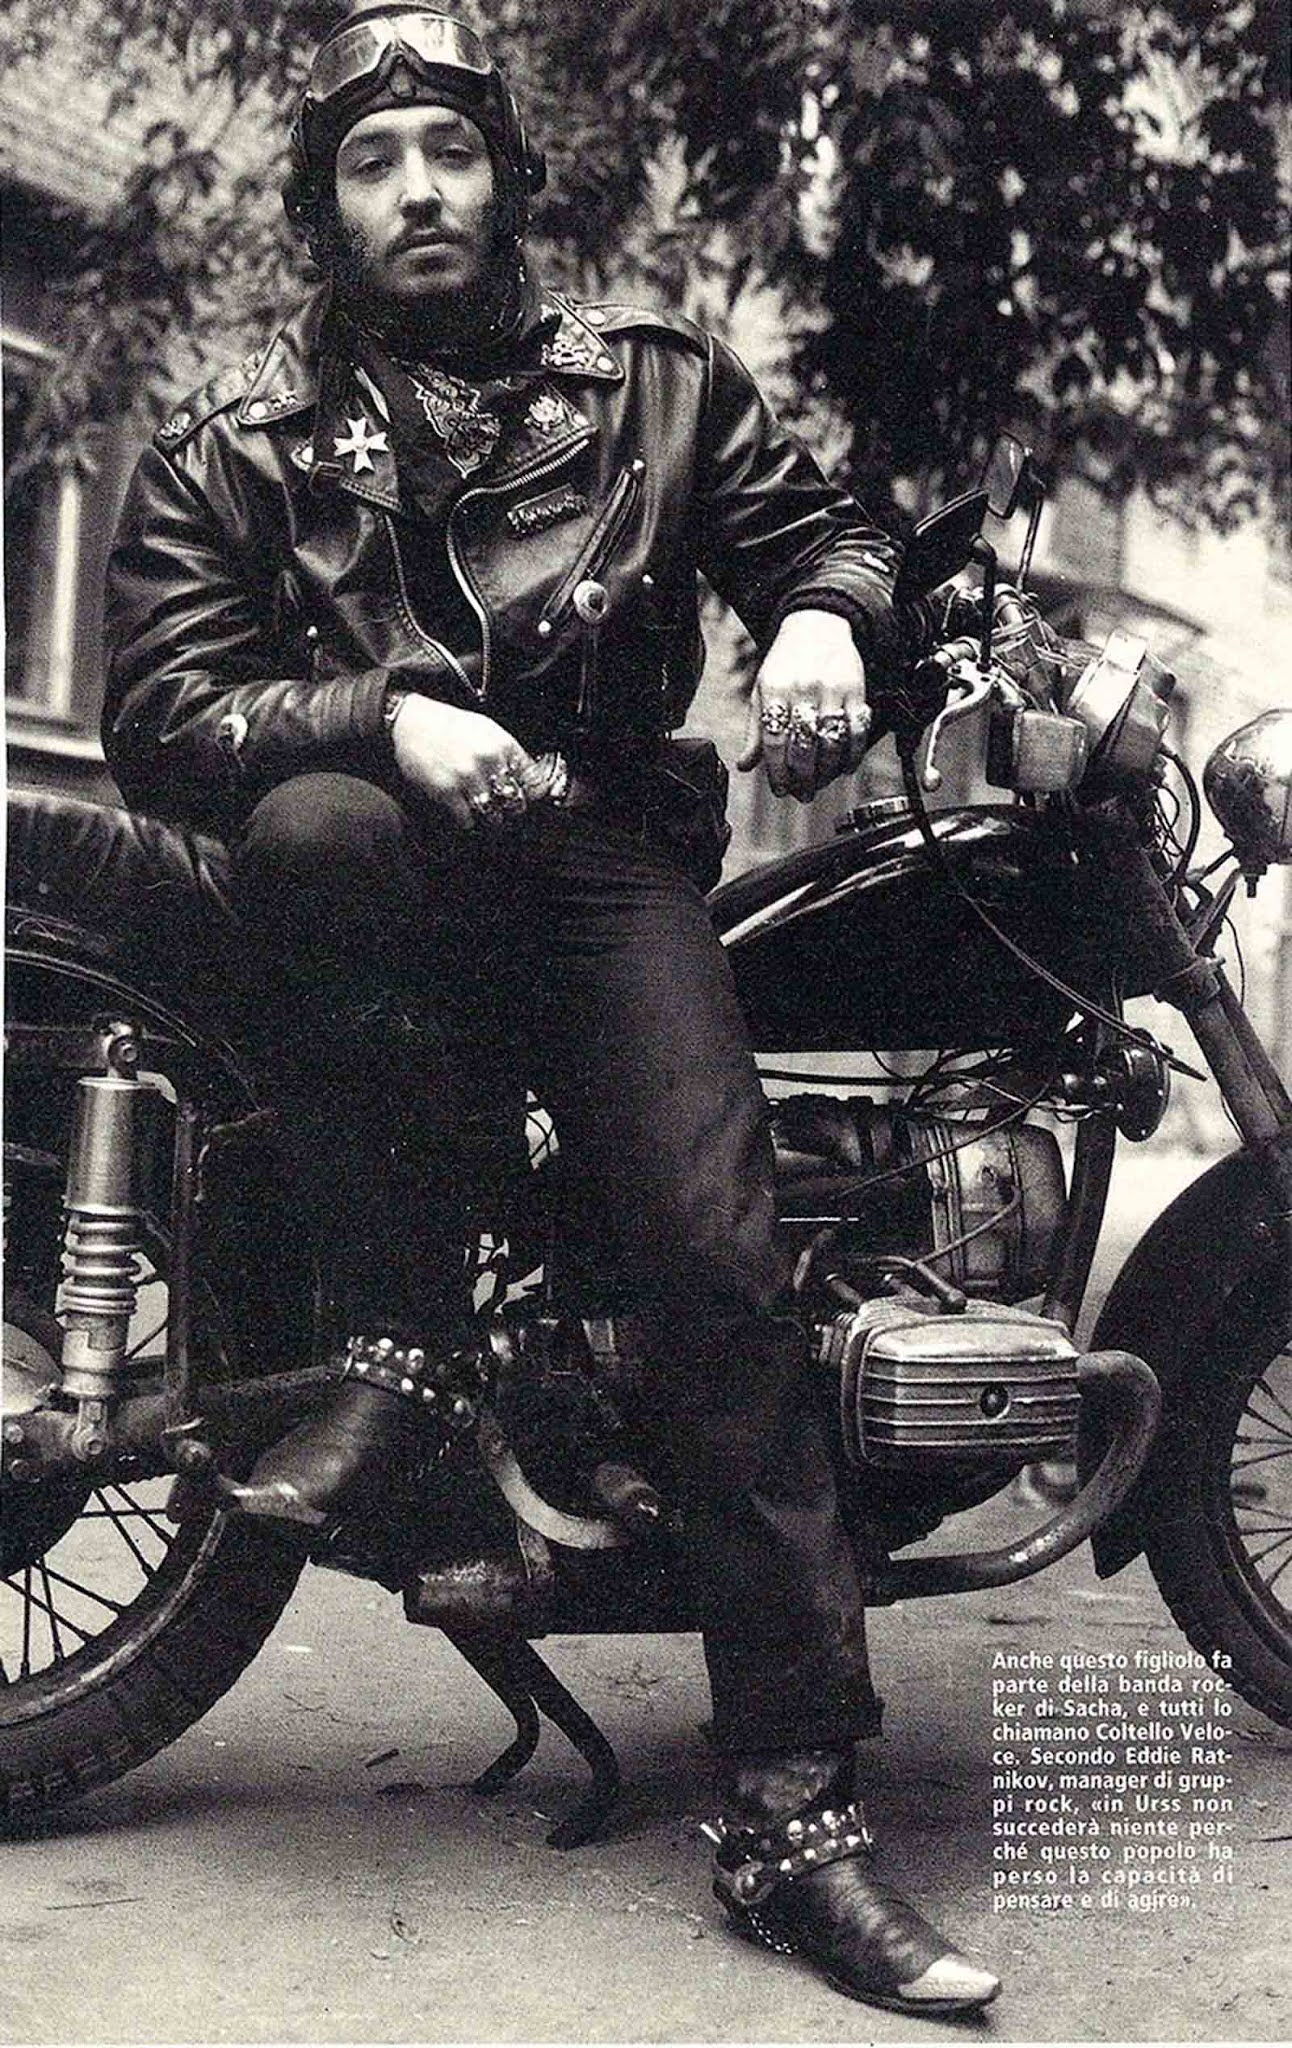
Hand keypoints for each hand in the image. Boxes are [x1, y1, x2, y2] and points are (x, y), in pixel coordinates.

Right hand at [389, 696, 540, 829]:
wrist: (411, 721)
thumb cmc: (449, 725)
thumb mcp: (487, 729)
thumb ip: (508, 753)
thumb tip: (529, 778)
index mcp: (503, 744)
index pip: (534, 780)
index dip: (533, 793)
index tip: (528, 798)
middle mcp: (488, 760)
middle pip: (516, 802)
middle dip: (511, 807)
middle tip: (502, 805)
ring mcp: (467, 777)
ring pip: (493, 815)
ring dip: (489, 816)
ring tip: (483, 809)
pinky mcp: (446, 792)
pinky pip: (467, 820)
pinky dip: (466, 820)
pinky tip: (463, 809)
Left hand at [737, 610, 871, 800]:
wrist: (817, 625)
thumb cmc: (786, 663)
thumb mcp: (762, 690)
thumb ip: (755, 730)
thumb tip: (745, 766)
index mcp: (776, 690)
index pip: (775, 741)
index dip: (778, 772)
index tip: (781, 789)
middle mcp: (804, 689)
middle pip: (805, 747)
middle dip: (803, 778)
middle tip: (802, 794)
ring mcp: (833, 690)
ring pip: (833, 742)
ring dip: (828, 772)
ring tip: (821, 783)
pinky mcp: (857, 691)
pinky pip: (858, 730)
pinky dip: (854, 754)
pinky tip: (845, 767)